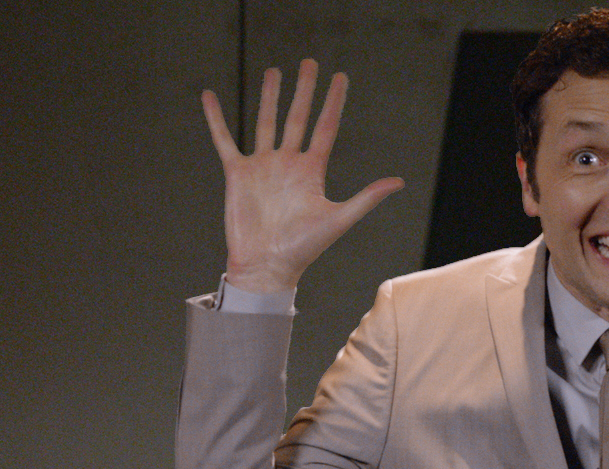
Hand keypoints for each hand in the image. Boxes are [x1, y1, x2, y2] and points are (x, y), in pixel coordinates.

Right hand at [201, 60, 404, 292]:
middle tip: (310, 62)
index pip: (325, 127)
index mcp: (312, 171)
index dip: (333, 102)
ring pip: (266, 122)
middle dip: (304, 90)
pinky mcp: (237, 173)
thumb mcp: (338, 219)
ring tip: (274, 71)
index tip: (341, 77)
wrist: (266, 266)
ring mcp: (262, 166)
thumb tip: (399, 181)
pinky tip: (210, 96)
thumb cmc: (303, 248)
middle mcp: (288, 163)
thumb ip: (366, 197)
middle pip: (297, 117)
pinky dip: (216, 119)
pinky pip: (225, 139)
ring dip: (269, 97)